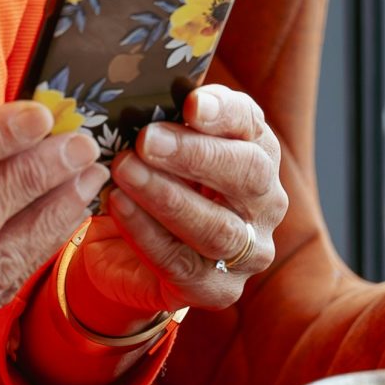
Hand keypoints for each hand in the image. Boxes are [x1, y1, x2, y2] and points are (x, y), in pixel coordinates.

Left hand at [70, 86, 287, 324]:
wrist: (128, 254)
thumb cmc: (151, 185)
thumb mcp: (157, 147)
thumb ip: (162, 122)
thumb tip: (139, 94)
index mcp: (255, 152)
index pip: (250, 124)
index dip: (223, 112)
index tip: (190, 103)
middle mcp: (264, 201)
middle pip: (247, 174)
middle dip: (195, 155)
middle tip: (147, 139)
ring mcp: (249, 250)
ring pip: (218, 226)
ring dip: (167, 197)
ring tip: (126, 172)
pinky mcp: (218, 289)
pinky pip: (184, 263)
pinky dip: (147, 233)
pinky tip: (119, 207)